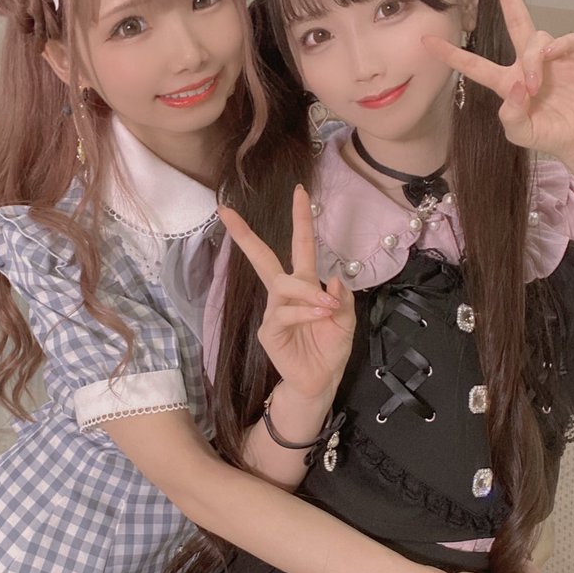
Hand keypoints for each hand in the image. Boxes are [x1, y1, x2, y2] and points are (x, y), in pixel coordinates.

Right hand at [218, 185, 354, 400]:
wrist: (320, 380)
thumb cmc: (330, 348)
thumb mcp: (346, 321)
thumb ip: (342, 298)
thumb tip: (332, 275)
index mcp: (306, 285)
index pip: (301, 246)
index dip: (301, 219)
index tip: (299, 191)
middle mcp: (286, 293)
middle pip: (263, 257)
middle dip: (245, 235)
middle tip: (227, 212)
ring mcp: (274, 311)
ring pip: (283, 285)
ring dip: (307, 291)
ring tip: (326, 306)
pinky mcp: (269, 330)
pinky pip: (284, 313)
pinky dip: (304, 311)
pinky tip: (318, 315)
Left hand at [423, 0, 573, 172]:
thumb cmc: (550, 134)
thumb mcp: (521, 134)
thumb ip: (511, 116)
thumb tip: (516, 88)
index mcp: (506, 81)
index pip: (474, 64)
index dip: (450, 54)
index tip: (425, 41)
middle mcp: (526, 62)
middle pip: (514, 19)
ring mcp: (552, 56)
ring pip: (535, 38)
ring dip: (531, 60)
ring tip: (534, 86)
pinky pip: (564, 40)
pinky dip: (556, 47)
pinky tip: (552, 61)